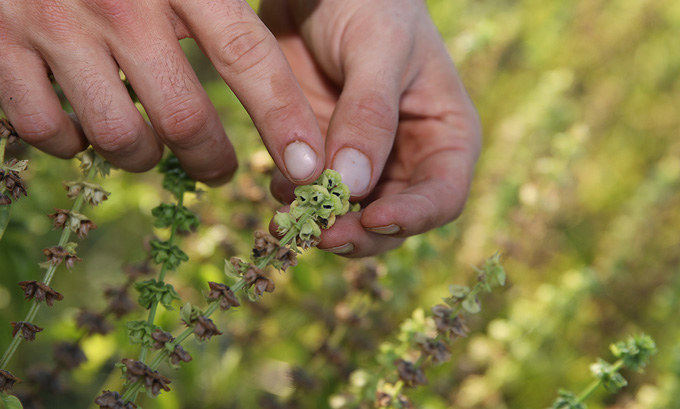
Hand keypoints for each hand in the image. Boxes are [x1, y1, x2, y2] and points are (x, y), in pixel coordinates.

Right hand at [0, 0, 325, 184]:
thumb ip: (229, 7)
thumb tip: (282, 51)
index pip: (248, 58)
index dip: (282, 120)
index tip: (307, 170)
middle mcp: (119, 2)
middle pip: (184, 117)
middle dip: (211, 159)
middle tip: (220, 168)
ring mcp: (51, 25)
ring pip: (119, 137)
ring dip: (143, 156)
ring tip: (149, 140)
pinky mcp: (0, 50)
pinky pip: (48, 132)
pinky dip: (72, 144)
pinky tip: (83, 123)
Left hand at [261, 0, 480, 256]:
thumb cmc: (370, 0)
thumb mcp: (378, 48)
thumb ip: (369, 114)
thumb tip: (352, 184)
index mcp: (445, 133)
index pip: (443, 196)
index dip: (412, 217)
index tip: (372, 219)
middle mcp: (408, 156)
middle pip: (394, 219)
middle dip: (359, 231)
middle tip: (321, 235)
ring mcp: (362, 160)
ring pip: (350, 215)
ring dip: (321, 223)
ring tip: (289, 218)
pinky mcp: (321, 153)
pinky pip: (310, 192)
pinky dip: (294, 199)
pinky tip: (277, 189)